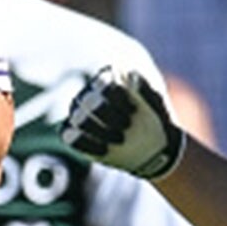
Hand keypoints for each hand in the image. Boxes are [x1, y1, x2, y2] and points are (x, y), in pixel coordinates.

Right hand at [62, 67, 185, 178]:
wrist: (151, 147)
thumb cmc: (155, 120)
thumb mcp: (158, 105)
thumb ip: (148, 90)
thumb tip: (132, 75)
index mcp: (109, 79)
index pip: (104, 84)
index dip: (119, 100)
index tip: (135, 111)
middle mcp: (89, 93)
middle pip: (90, 102)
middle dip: (110, 117)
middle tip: (127, 126)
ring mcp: (78, 113)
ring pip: (79, 118)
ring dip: (101, 131)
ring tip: (120, 139)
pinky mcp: (73, 132)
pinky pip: (68, 135)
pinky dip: (86, 144)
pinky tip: (105, 149)